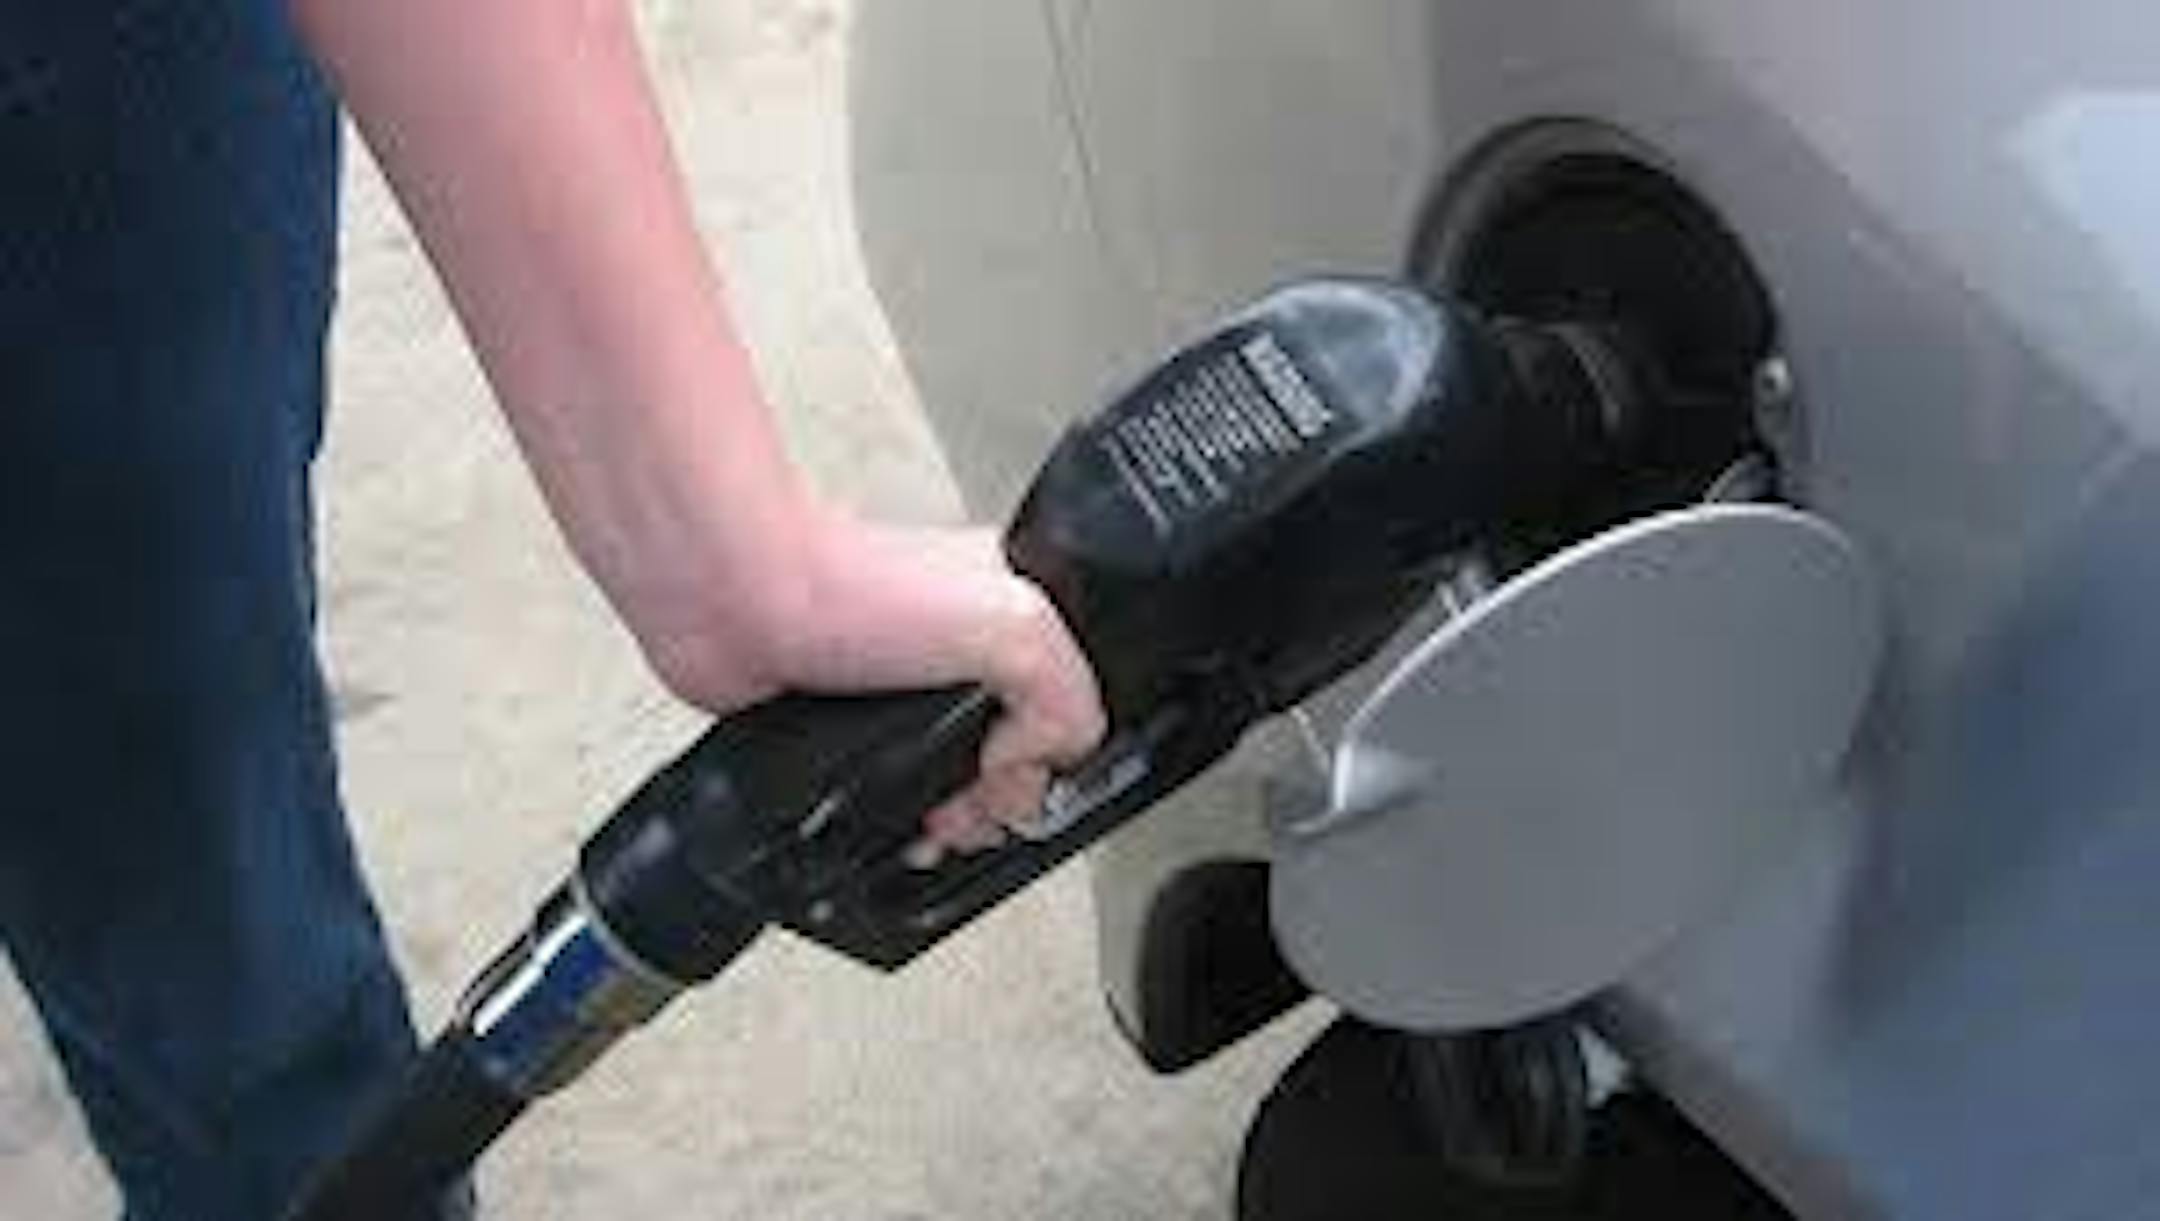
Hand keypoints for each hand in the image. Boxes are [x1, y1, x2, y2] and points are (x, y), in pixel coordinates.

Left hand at [633, 502, 1106, 862]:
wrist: (737, 604)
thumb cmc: (850, 585)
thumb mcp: (1014, 626)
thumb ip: (1064, 699)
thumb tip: (1035, 766)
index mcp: (1013, 615)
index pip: (1064, 711)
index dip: (1046, 762)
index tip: (1011, 780)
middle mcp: (961, 653)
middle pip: (1011, 756)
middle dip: (993, 800)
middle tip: (966, 805)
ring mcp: (904, 692)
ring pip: (952, 781)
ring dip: (944, 815)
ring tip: (930, 824)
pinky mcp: (851, 725)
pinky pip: (891, 791)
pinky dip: (892, 817)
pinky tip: (889, 821)